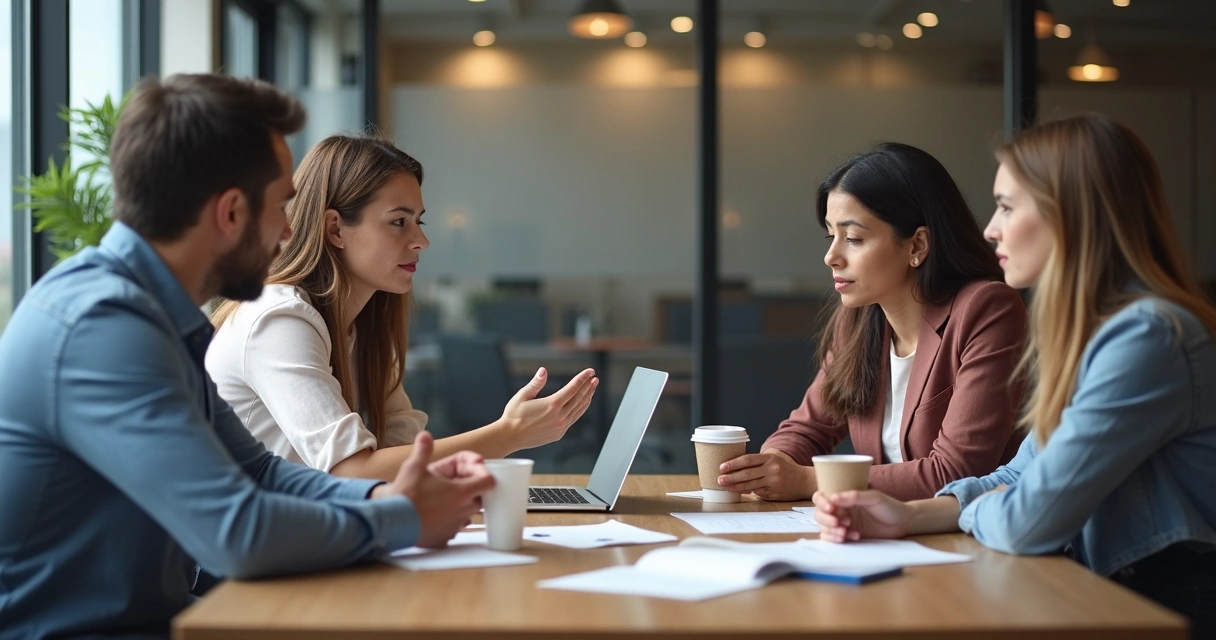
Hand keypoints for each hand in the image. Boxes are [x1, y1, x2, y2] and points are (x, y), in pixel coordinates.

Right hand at [372, 431, 494, 547]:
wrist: (391, 522)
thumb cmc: (406, 495)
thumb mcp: (414, 467)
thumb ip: (423, 449)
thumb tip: (425, 435)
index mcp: (462, 491)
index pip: (488, 482)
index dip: (483, 475)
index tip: (472, 473)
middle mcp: (463, 510)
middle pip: (479, 499)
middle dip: (471, 492)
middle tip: (455, 486)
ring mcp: (455, 526)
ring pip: (466, 516)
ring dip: (460, 508)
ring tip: (443, 501)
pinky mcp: (445, 538)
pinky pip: (453, 529)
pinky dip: (448, 523)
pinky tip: (434, 517)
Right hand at [498, 367, 597, 449]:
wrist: (510, 436)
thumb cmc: (513, 415)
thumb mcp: (522, 396)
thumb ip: (535, 383)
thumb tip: (543, 371)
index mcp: (551, 405)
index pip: (572, 388)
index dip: (582, 378)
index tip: (590, 371)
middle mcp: (559, 416)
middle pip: (579, 398)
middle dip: (588, 387)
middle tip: (594, 378)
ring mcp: (560, 426)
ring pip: (578, 410)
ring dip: (587, 398)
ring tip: (592, 389)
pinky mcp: (558, 433)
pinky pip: (573, 419)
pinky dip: (580, 410)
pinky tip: (581, 404)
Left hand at [716, 449, 814, 500]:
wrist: (804, 480)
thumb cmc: (785, 468)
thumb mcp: (774, 458)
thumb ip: (758, 460)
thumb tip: (736, 465)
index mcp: (770, 458)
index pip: (748, 460)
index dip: (733, 464)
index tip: (722, 467)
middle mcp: (772, 470)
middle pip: (747, 473)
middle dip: (731, 477)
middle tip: (719, 479)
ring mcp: (773, 483)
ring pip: (750, 485)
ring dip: (736, 487)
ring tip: (726, 487)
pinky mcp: (775, 493)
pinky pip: (758, 493)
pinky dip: (748, 492)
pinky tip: (739, 491)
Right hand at [813, 489, 911, 542]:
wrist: (902, 523)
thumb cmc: (889, 506)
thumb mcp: (874, 497)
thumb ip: (854, 496)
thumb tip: (833, 497)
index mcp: (843, 496)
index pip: (821, 496)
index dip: (821, 502)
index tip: (831, 508)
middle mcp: (839, 509)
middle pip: (819, 514)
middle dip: (826, 519)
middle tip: (839, 523)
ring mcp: (842, 523)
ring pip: (824, 527)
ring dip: (831, 530)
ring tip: (845, 532)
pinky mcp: (847, 535)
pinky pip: (832, 538)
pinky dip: (837, 539)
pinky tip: (852, 536)